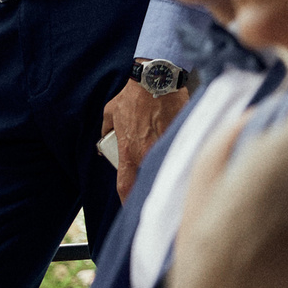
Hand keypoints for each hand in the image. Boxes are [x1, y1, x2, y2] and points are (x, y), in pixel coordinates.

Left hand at [99, 80, 187, 201]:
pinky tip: (184, 151)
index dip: (127, 200)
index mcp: (129, 151)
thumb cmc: (134, 95)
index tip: (130, 208)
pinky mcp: (181, 135)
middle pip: (150, 180)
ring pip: (167, 166)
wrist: (157, 79)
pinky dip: (180, 153)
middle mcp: (147, 153)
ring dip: (167, 169)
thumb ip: (106, 130)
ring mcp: (166, 145)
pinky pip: (180, 150)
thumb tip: (104, 140)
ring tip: (170, 171)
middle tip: (153, 189)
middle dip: (151, 186)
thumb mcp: (110, 112)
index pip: (126, 185)